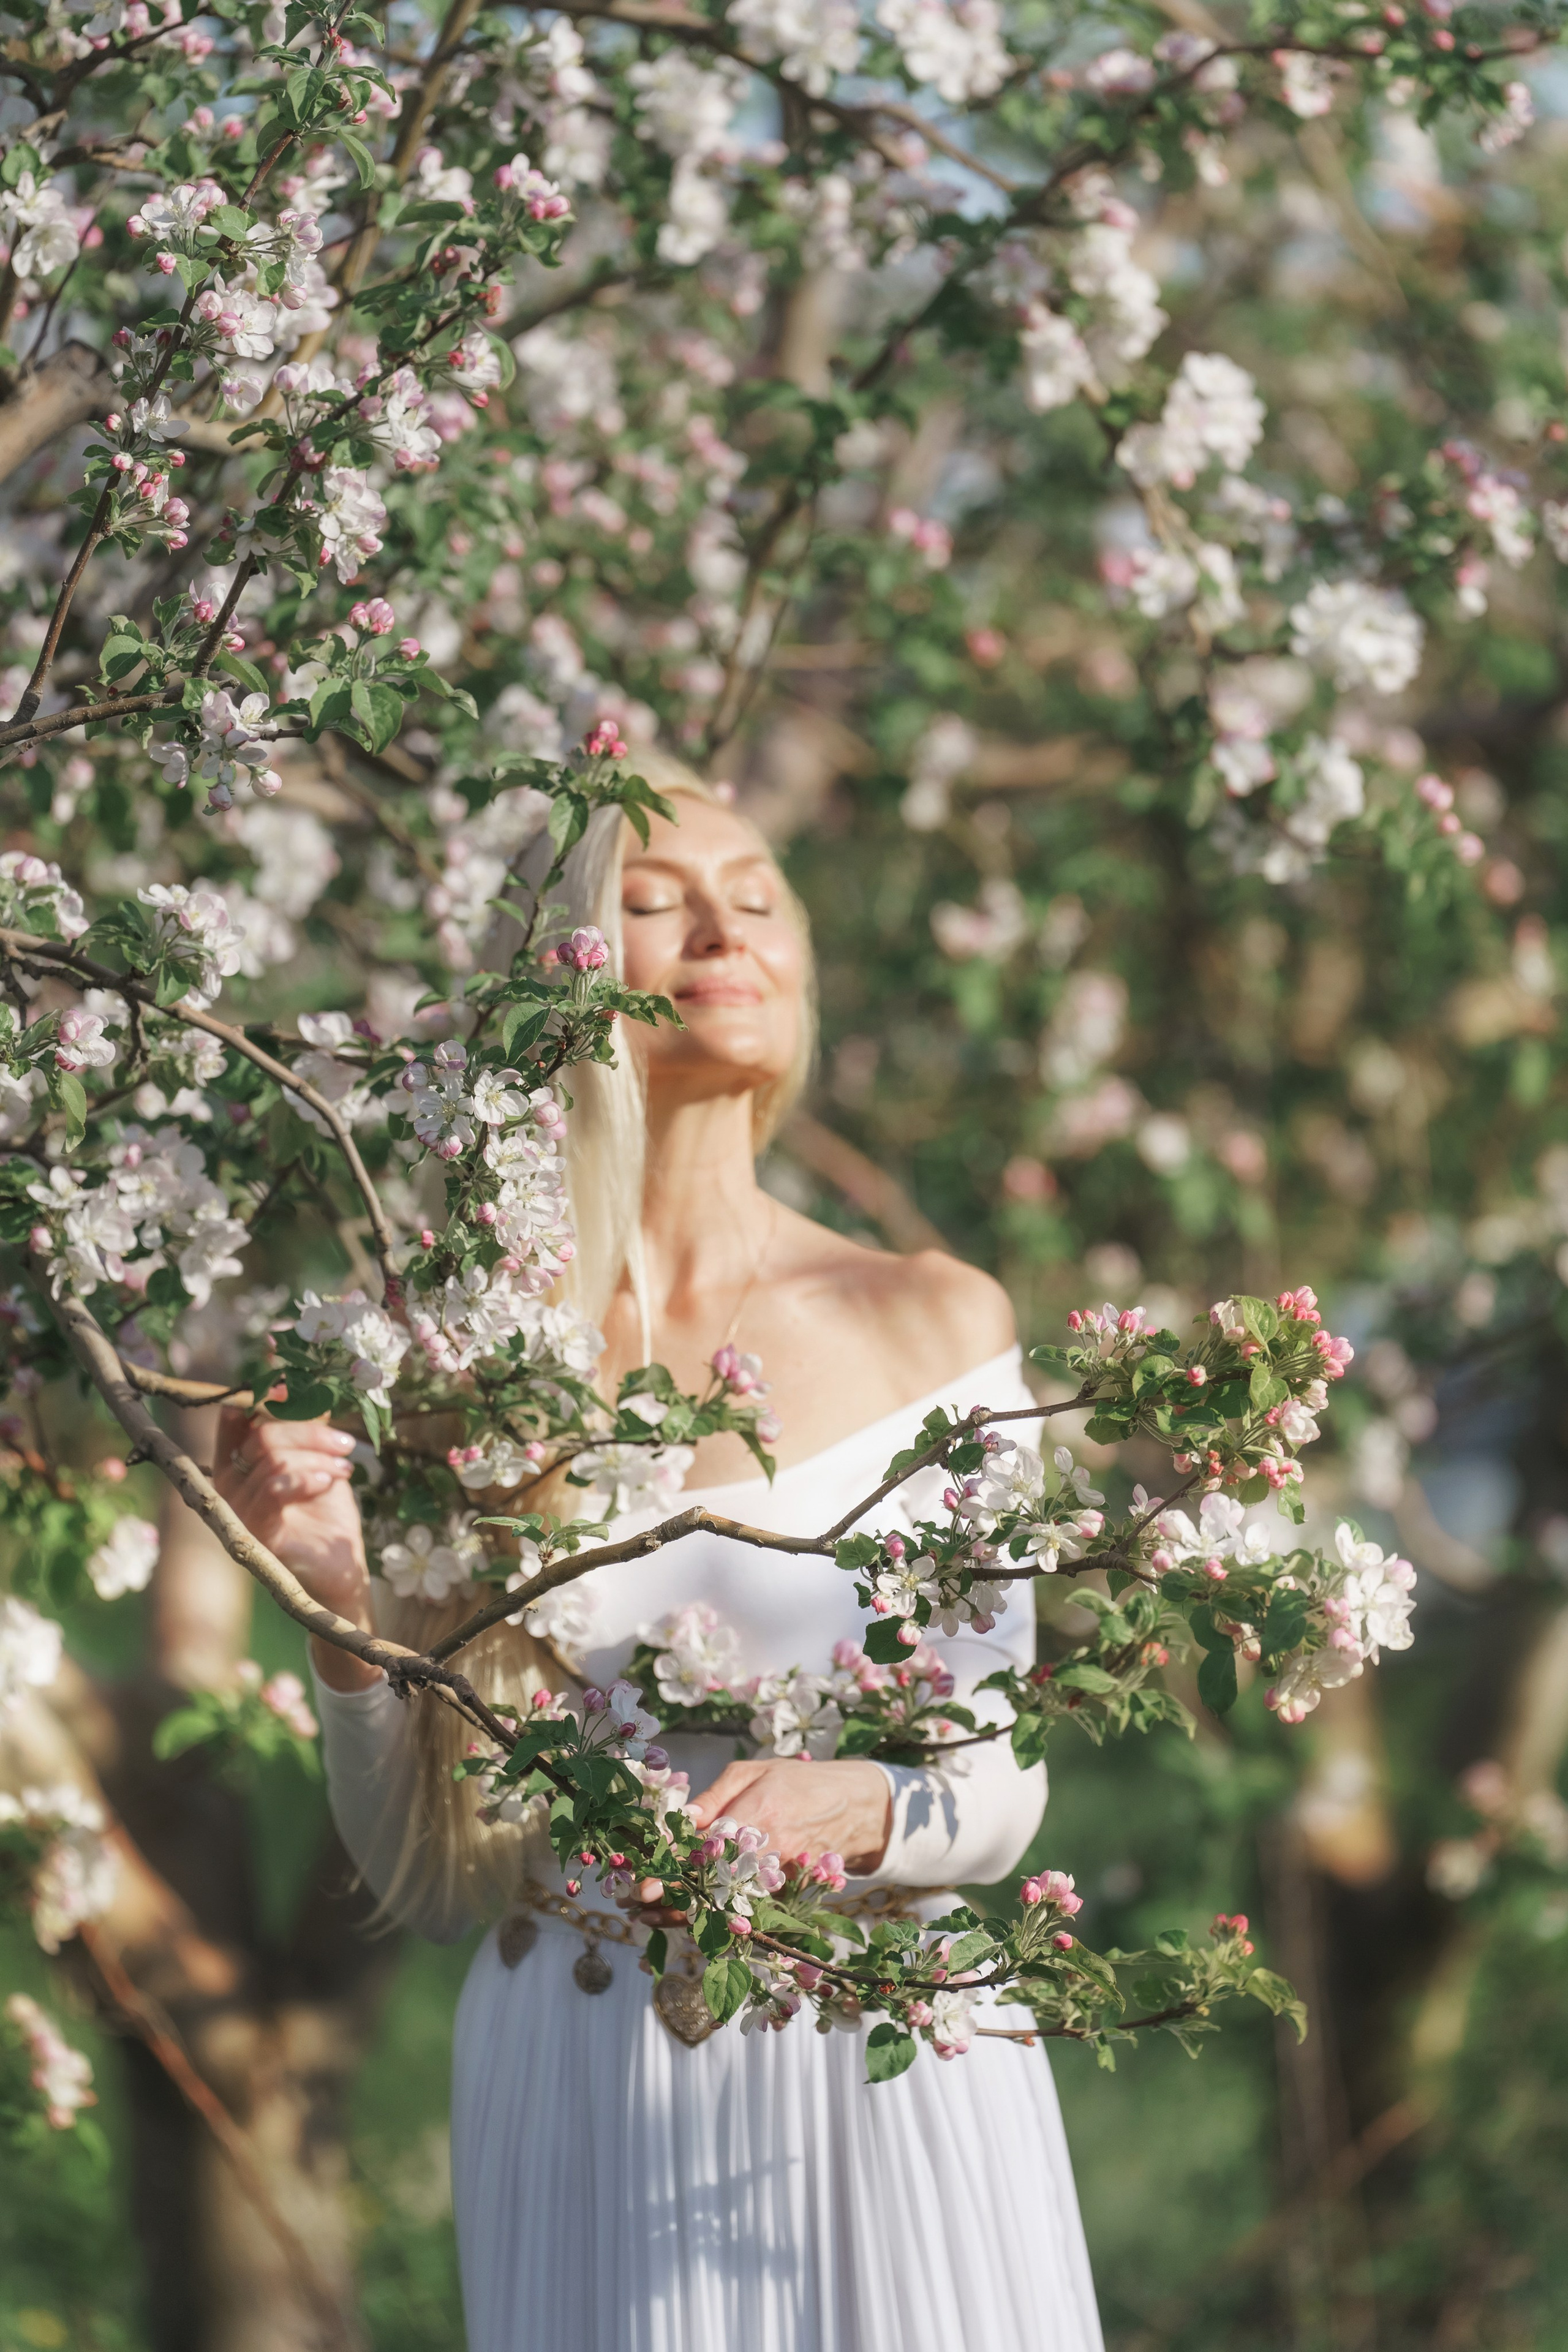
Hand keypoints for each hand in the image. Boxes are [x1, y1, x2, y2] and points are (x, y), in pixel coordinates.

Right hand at [215, 1406, 379, 1692]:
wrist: (338, 1568)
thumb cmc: (324, 1511)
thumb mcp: (315, 1457)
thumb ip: (305, 1421)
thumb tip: (306, 1374)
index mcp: (234, 1463)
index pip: (235, 1417)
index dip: (261, 1394)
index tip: (292, 1387)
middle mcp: (226, 1487)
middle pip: (262, 1434)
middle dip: (309, 1430)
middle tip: (345, 1444)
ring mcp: (236, 1512)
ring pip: (272, 1456)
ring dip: (317, 1455)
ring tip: (344, 1469)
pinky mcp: (254, 1534)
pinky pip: (274, 1489)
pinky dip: (306, 1477)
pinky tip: (329, 1481)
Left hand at [620, 1757, 892, 1924]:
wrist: (856, 1807)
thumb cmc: (796, 1781)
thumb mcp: (753, 1772)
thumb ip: (714, 1797)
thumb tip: (678, 1818)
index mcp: (760, 1811)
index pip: (709, 1846)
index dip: (673, 1868)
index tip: (642, 1885)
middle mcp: (772, 1849)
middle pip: (715, 1884)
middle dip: (674, 1899)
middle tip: (636, 1904)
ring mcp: (783, 1876)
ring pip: (730, 1904)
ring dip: (689, 1913)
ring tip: (651, 1915)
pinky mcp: (792, 1893)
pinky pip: (749, 1910)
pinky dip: (716, 1917)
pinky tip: (687, 1917)